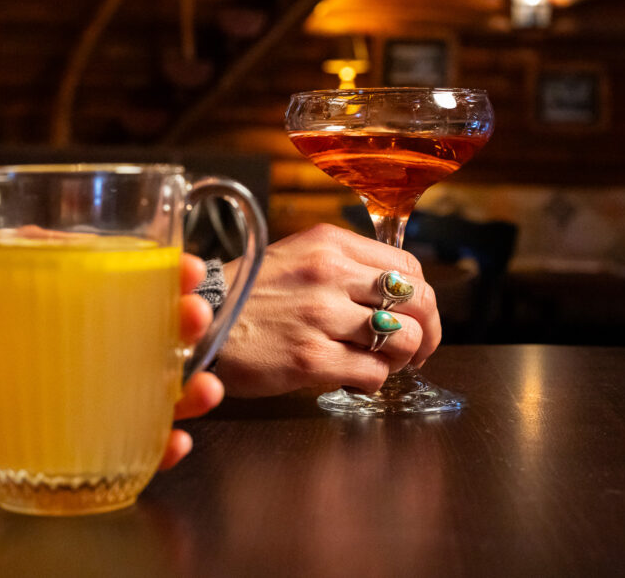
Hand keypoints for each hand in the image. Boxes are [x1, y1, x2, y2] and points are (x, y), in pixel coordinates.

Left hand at [0, 254, 218, 493]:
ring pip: (152, 398)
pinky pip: (125, 454)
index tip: (192, 270)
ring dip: (192, 392)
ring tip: (205, 388)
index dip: (168, 279)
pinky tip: (175, 442)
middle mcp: (76, 359)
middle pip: (152, 341)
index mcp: (61, 317)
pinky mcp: (67, 455)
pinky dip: (158, 451)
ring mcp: (76, 407)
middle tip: (196, 318)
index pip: (129, 292)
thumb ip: (2, 248)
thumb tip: (56, 225)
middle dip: (187, 327)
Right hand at [215, 223, 441, 397]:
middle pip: (418, 301)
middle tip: (415, 351)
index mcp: (329, 244)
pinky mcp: (310, 358)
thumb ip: (344, 266)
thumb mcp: (297, 258)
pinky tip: (350, 377)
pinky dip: (371, 382)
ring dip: (401, 359)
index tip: (415, 317)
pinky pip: (373, 374)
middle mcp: (329, 273)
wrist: (198, 322)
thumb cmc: (249, 295)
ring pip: (403, 340)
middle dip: (426, 332)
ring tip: (378, 363)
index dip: (422, 297)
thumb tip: (398, 293)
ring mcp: (320, 316)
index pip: (409, 266)